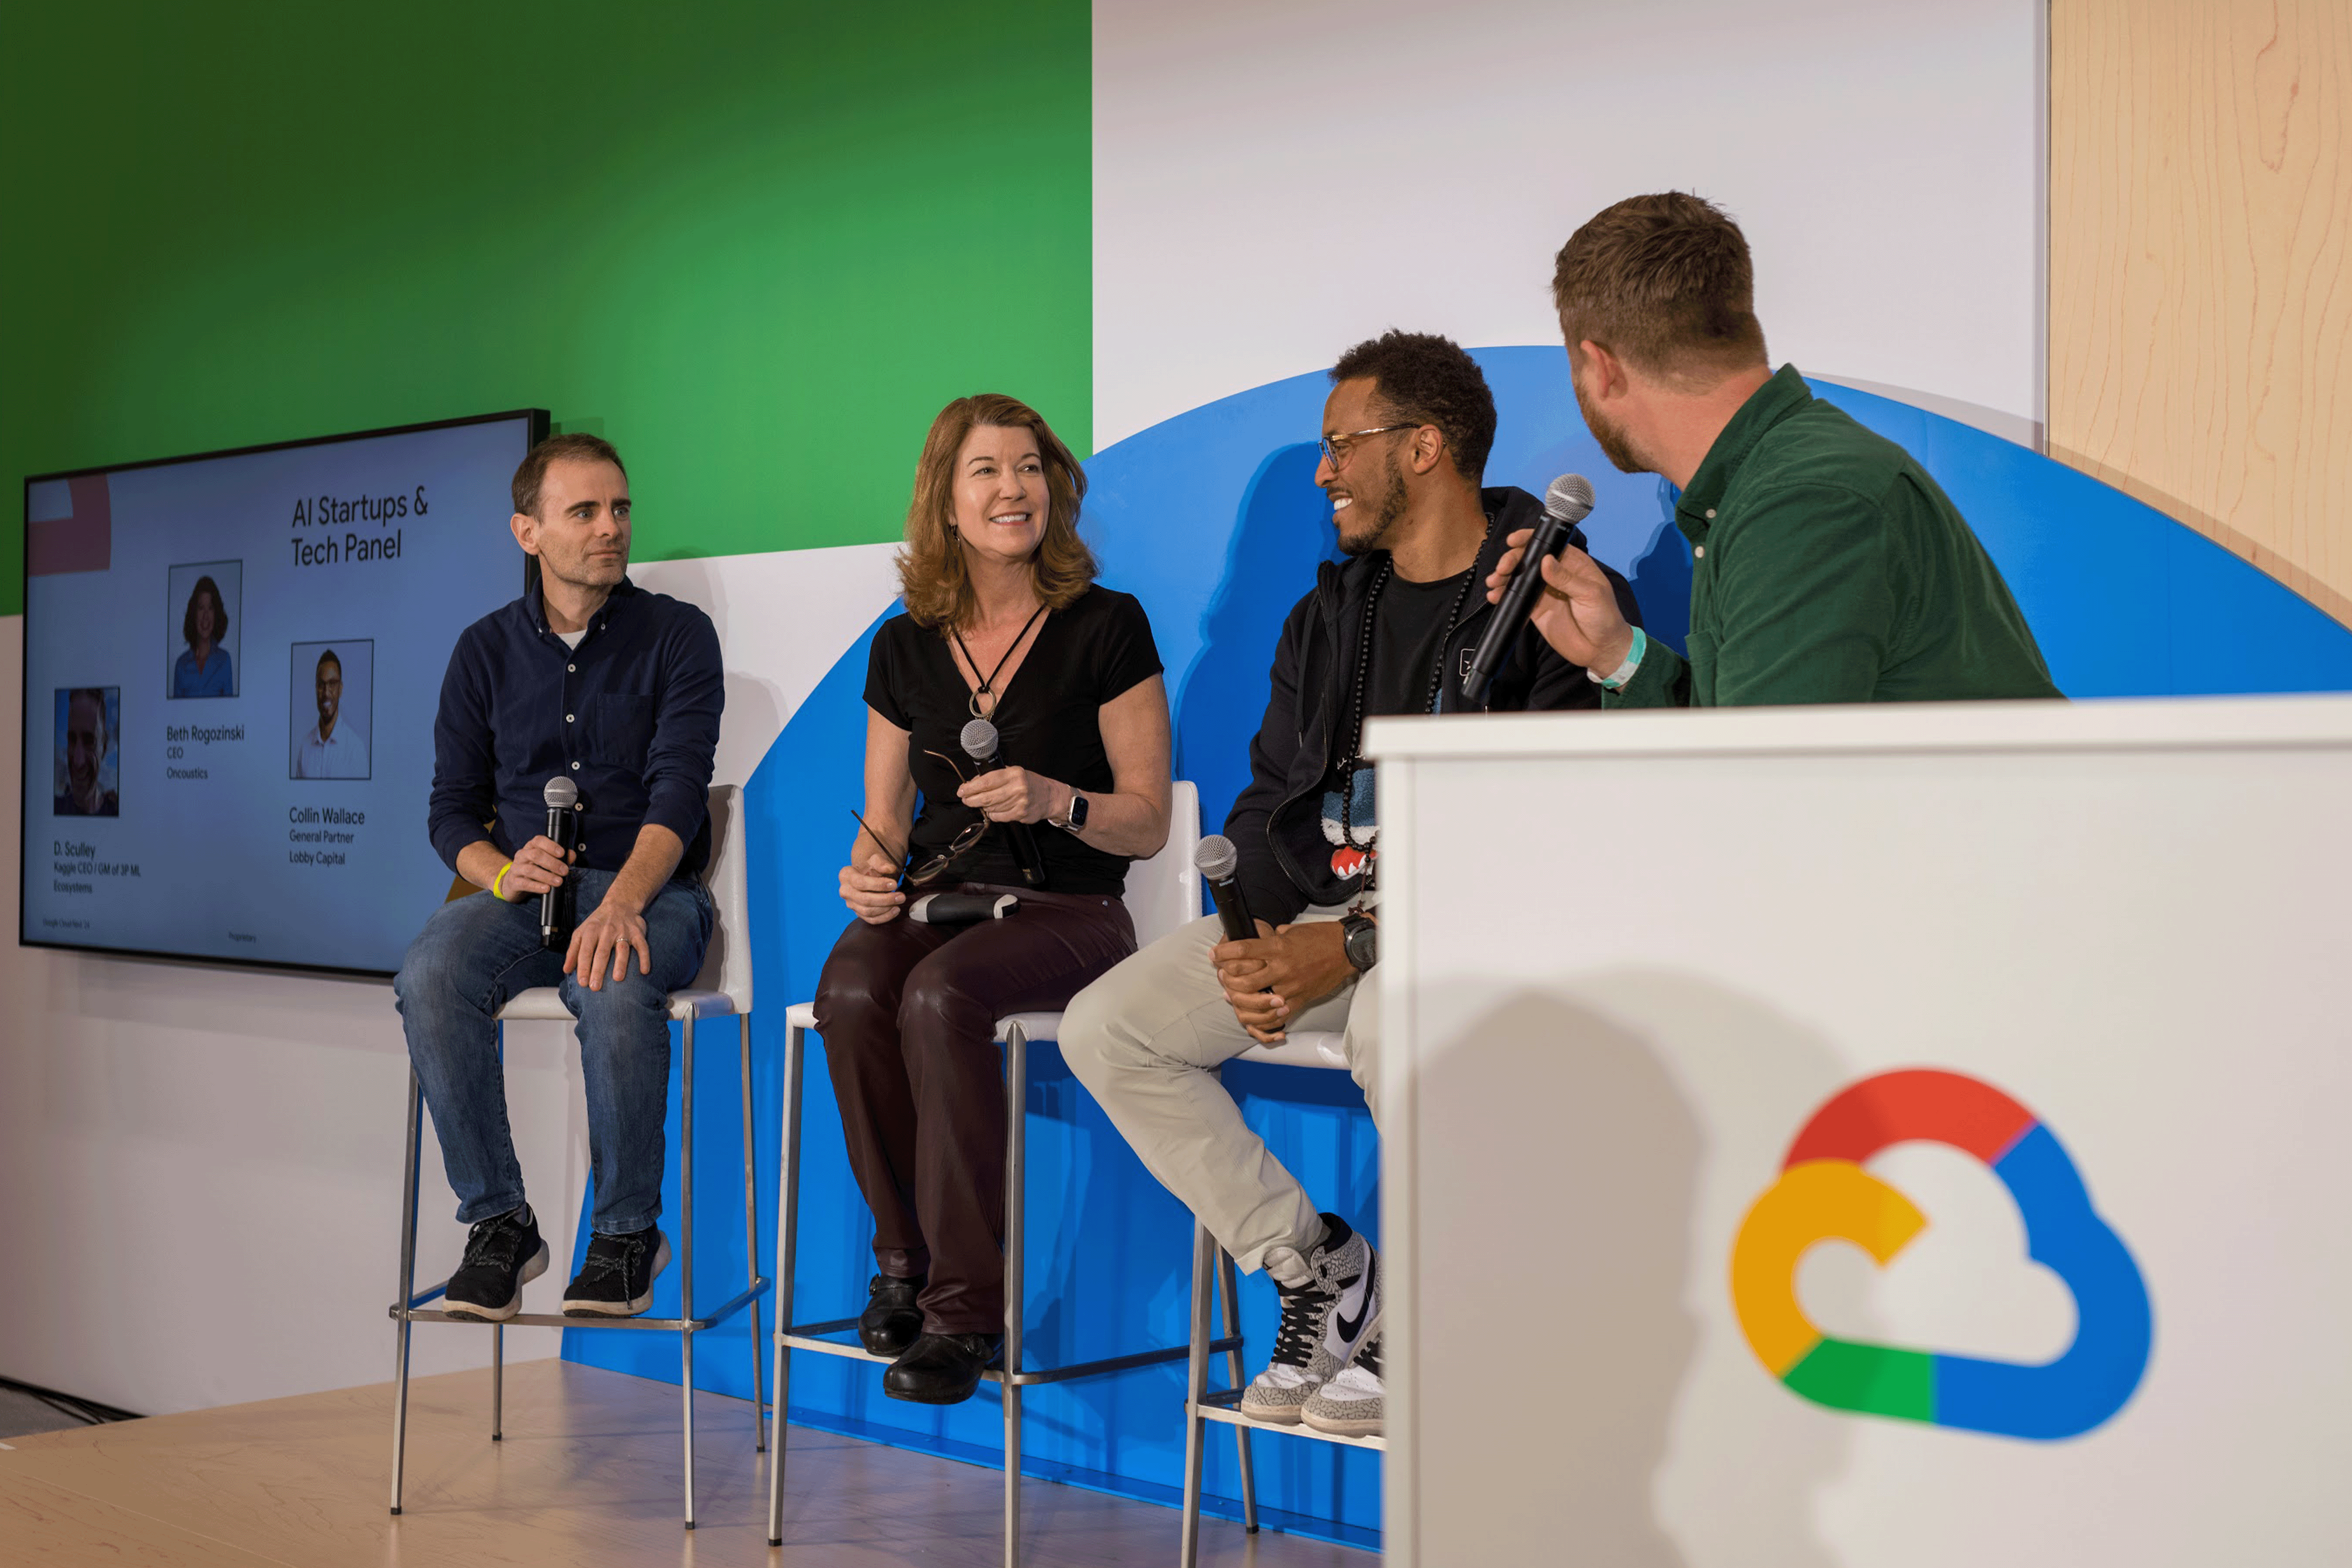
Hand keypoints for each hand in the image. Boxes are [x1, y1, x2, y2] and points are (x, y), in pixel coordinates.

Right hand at [499, 834, 573, 900]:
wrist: (512, 883)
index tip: (562, 853)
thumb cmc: (533, 869)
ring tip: (558, 881)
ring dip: (547, 876)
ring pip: (530, 870)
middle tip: (564, 871)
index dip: (551, 845)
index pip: (538, 841)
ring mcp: (516, 869)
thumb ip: (559, 858)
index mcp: (530, 847)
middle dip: (552, 863)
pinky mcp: (514, 882)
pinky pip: (525, 884)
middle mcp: (522, 855)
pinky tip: (546, 889)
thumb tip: (571, 855)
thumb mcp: (545, 862)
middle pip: (535, 855)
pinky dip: (536, 886)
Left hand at [565, 892, 650, 991]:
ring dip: (620, 964)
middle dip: (598, 970)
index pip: (586, 951)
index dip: (583, 967)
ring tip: (617, 979)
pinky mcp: (637, 933)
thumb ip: (573, 951)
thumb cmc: (598, 923)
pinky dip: (644, 958)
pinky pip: (642, 946)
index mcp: (591, 931)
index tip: (582, 983)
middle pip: (602, 952)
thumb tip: (566, 970)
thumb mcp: (581, 932)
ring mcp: (624, 931)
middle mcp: (607, 931)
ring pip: (622, 949)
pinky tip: (644, 971)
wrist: (620, 904)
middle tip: (595, 987)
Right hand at [839, 847, 904, 923]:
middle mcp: (845, 891)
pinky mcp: (858, 913)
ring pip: (867, 912)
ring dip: (886, 909)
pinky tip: (895, 910)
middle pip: (864, 899)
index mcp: (846, 875)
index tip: (894, 884)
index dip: (878, 885)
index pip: (860, 882)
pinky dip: (884, 917)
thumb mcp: (874, 859)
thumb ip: (881, 862)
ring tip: (899, 901)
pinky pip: (871, 919)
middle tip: (901, 896)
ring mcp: (851, 904)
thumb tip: (890, 868)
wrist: (867, 874)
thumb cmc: (870, 867)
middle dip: (885, 899)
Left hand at [958, 766, 1057, 824]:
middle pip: (986, 797)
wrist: (1050, 796)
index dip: (971, 787)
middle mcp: (1017, 788)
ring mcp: (1019, 803)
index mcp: (1014, 774)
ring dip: (982, 806)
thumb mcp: (1014, 772)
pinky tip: (994, 809)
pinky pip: (998, 816)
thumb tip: (973, 783)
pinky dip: (992, 813)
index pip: (987, 781)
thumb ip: (995, 776)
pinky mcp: (1020, 815)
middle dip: (971, 799)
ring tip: (981, 803)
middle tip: (965, 799)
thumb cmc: (1030, 783)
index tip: (962, 790)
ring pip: (991, 807)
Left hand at [1210, 920, 1356, 1045]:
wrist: (1345, 950)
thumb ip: (1271, 940)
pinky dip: (1261, 1014)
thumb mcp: (1291, 931)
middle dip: (1227, 978)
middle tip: (1222, 974)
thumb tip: (1255, 943)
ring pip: (1256, 1000)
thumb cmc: (1319, 938)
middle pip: (1244, 979)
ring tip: (1232, 993)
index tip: (1214, 954)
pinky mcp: (1300, 1000)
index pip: (1243, 951)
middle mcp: (1282, 968)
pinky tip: (1252, 1010)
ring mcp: (1291, 987)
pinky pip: (1276, 1013)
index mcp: (1279, 947)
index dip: (1223, 953)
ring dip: (1240, 998)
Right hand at [1486, 527, 1634, 673]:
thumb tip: (1545, 561)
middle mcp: (1556, 574)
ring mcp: (1544, 591)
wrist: (1600, 649)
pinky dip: (1503, 596)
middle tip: (1502, 568)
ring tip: (1494, 582)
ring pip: (1519, 577)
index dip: (1530, 539)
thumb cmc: (1604, 617)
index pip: (1548, 544)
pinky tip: (1495, 597)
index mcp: (1573, 563)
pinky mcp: (1536, 609)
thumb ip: (1567, 578)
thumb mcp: (1591, 594)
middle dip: (1512, 560)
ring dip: (1504, 577)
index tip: (1514, 541)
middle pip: (1529, 559)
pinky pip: (1516, 599)